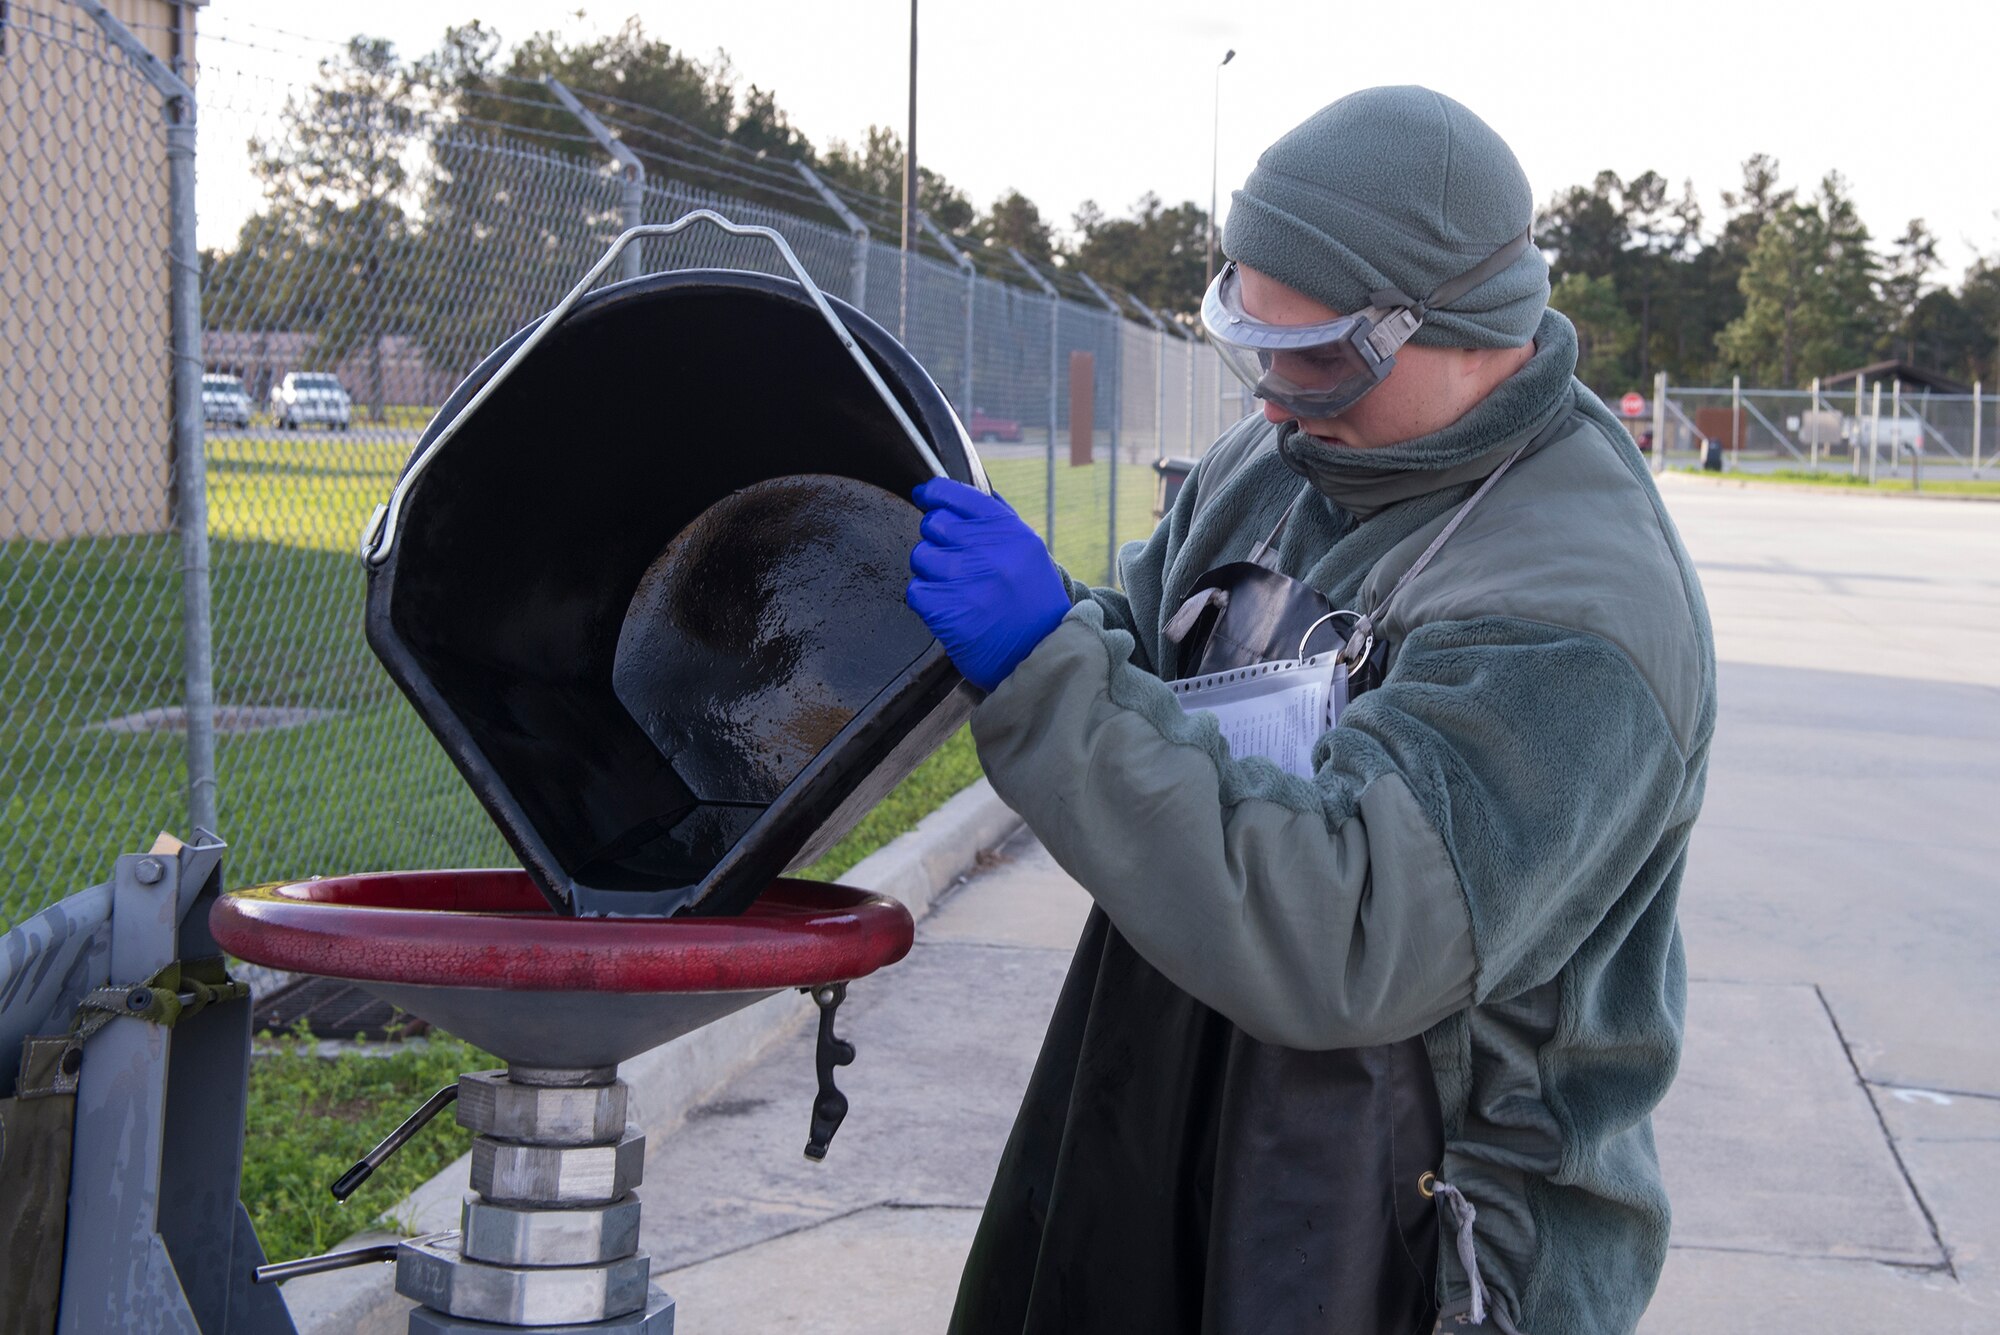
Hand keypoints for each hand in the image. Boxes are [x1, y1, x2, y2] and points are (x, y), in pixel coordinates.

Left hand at [906, 478, 1069, 691]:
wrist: (1040, 651)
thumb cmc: (1032, 601)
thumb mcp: (1028, 550)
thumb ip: (998, 519)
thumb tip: (962, 492)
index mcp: (1007, 531)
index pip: (957, 495)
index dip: (933, 493)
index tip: (925, 496)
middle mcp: (987, 551)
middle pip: (933, 524)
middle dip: (936, 539)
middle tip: (952, 559)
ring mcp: (966, 581)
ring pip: (920, 557)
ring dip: (931, 571)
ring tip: (955, 587)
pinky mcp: (947, 611)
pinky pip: (916, 591)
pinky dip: (927, 599)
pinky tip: (949, 607)